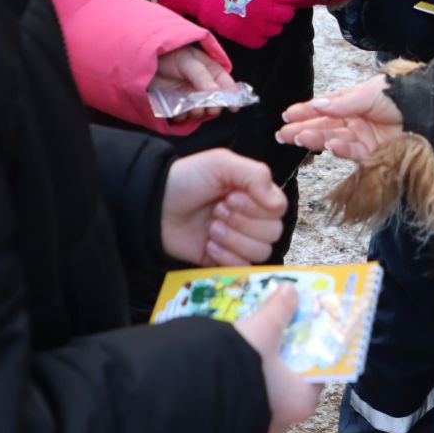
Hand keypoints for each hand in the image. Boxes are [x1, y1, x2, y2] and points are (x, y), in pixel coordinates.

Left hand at [149, 44, 237, 123]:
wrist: (147, 62)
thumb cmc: (170, 55)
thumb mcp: (188, 61)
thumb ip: (201, 76)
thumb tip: (215, 92)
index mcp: (212, 71)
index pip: (227, 85)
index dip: (232, 96)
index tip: (233, 107)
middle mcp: (204, 86)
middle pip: (215, 101)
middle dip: (213, 107)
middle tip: (208, 108)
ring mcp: (191, 96)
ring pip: (201, 111)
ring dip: (197, 112)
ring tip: (191, 108)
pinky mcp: (178, 105)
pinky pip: (184, 116)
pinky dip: (182, 116)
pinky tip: (177, 111)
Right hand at [156, 0, 311, 47]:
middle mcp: (262, 9)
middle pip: (288, 13)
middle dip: (285, 4)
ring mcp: (251, 25)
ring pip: (277, 28)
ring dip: (273, 19)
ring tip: (260, 8)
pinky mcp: (240, 36)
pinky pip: (261, 40)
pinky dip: (260, 32)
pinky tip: (251, 20)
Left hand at [161, 148, 286, 264]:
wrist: (154, 205)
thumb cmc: (188, 179)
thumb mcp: (222, 164)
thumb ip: (255, 176)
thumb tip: (278, 204)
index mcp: (255, 193)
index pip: (278, 209)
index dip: (257, 207)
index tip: (230, 197)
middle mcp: (251, 218)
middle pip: (273, 233)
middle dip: (243, 223)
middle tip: (217, 211)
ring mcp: (238, 241)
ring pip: (260, 252)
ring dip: (233, 239)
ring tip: (211, 228)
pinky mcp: (224, 261)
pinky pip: (241, 268)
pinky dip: (225, 256)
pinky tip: (207, 243)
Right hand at [234, 284, 321, 432]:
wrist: (192, 396)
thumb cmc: (241, 368)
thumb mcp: (264, 329)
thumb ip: (280, 308)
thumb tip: (290, 291)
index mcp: (302, 400)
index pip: (318, 367)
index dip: (313, 341)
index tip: (307, 322)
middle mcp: (284, 416)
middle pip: (292, 372)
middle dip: (285, 347)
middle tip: (280, 322)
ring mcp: (260, 419)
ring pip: (269, 381)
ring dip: (264, 358)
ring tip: (256, 332)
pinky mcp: (237, 417)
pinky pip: (249, 388)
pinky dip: (248, 370)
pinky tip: (237, 350)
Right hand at [276, 76, 401, 159]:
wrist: (426, 112)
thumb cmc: (398, 96)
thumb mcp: (367, 93)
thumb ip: (342, 102)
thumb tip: (317, 104)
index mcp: (351, 101)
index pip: (323, 108)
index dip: (304, 111)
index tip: (286, 115)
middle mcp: (353, 120)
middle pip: (323, 126)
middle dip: (302, 129)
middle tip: (282, 134)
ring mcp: (361, 137)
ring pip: (333, 139)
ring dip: (316, 139)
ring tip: (299, 138)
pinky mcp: (372, 153)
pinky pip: (352, 152)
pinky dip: (341, 149)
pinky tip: (330, 145)